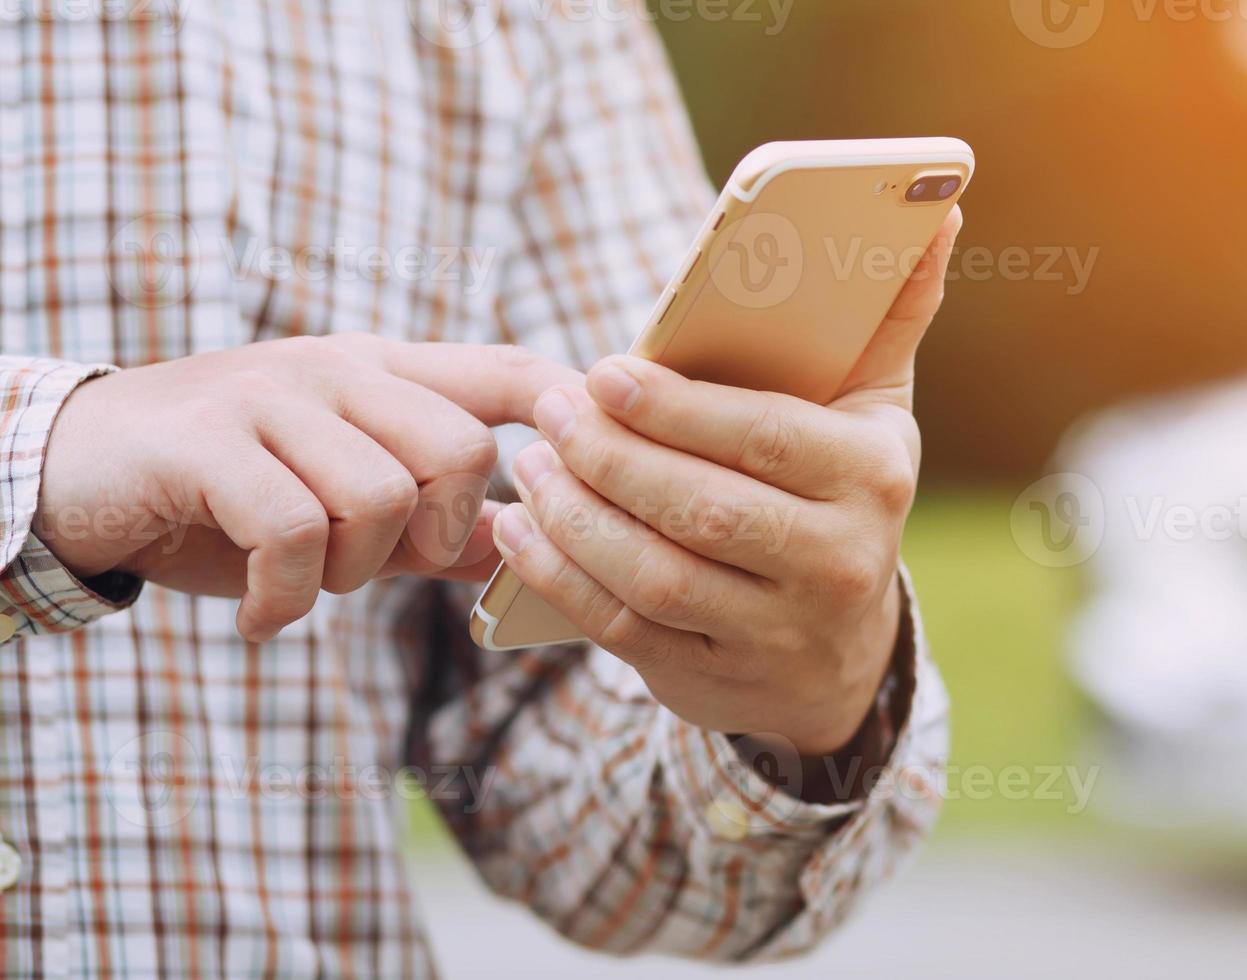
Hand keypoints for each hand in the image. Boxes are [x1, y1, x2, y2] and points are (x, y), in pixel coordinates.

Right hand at [36, 333, 581, 639]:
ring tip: (301, 585)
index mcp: (379, 373)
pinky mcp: (205, 440)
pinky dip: (286, 597)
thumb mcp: (333, 508)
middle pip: (462, 449)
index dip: (569, 406)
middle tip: (377, 569)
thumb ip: (429, 526)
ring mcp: (268, 394)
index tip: (604, 457)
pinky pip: (292, 529)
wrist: (65, 475)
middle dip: (439, 536)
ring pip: (380, 495)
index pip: (504, 369)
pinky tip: (263, 619)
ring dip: (350, 574)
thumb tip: (523, 542)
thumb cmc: (215, 497)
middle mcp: (334, 367)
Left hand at [492, 207, 962, 753]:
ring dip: (576, 517)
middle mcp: (839, 563)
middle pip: (704, 510)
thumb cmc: (842, 494)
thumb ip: (894, 311)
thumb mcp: (875, 409)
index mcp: (874, 481)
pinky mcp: (716, 680)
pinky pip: (624, 629)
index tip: (604, 372)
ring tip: (530, 463)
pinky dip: (562, 577)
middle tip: (549, 409)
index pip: (768, 439)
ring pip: (658, 574)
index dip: (678, 409)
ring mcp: (778, 633)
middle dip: (612, 457)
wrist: (840, 654)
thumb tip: (938, 210)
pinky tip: (523, 530)